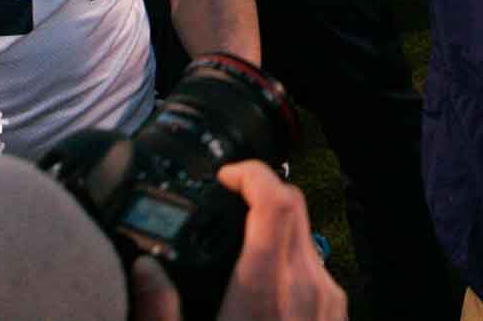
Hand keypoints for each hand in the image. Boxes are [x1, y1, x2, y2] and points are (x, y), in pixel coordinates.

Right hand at [126, 161, 346, 320]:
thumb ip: (158, 311)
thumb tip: (146, 268)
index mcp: (264, 293)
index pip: (275, 203)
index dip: (251, 175)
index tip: (226, 175)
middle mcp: (305, 289)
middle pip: (294, 207)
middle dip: (262, 189)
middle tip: (227, 196)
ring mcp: (328, 304)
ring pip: (307, 234)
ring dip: (277, 222)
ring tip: (239, 236)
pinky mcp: (336, 317)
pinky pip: (316, 265)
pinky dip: (290, 254)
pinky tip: (261, 274)